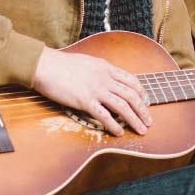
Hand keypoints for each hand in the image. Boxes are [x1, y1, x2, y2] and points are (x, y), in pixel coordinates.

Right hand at [32, 48, 152, 136]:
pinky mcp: (85, 101)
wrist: (46, 65)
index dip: (142, 93)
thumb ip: (100, 70)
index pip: (131, 80)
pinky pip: (104, 115)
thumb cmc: (62, 64)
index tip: (146, 102)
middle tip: (149, 122)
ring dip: (135, 119)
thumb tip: (107, 78)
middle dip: (143, 110)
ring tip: (141, 130)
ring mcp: (96, 89)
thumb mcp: (88, 62)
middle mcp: (105, 78)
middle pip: (131, 95)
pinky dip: (114, 125)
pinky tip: (119, 132)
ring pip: (123, 106)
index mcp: (106, 67)